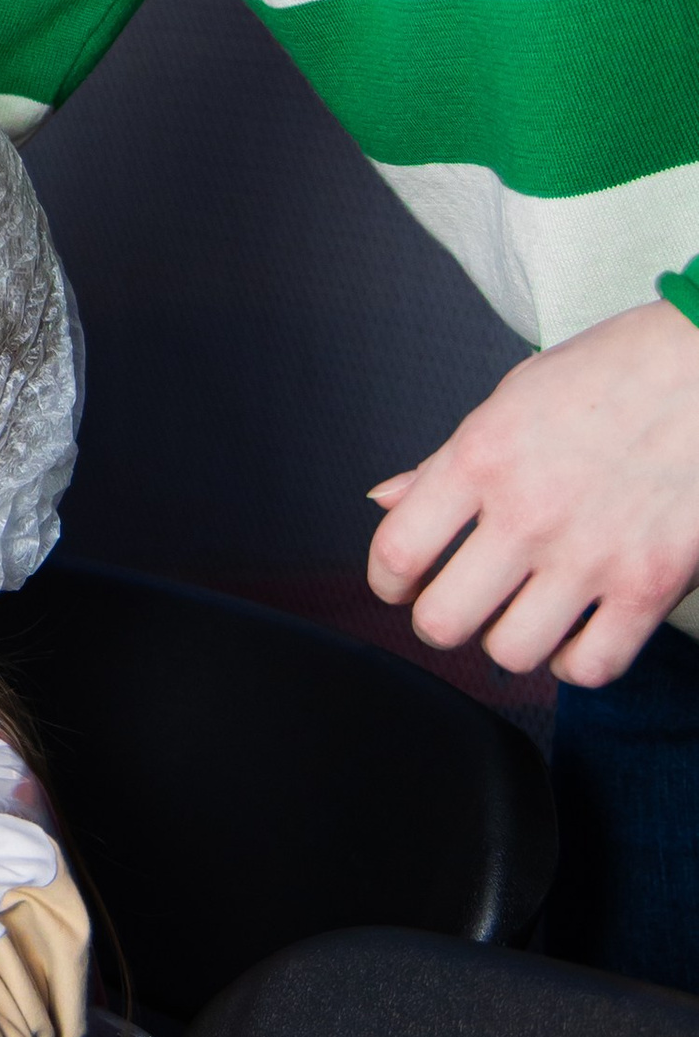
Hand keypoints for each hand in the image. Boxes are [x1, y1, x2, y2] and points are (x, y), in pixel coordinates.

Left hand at [368, 300, 698, 683]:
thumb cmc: (620, 370)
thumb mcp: (515, 395)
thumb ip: (446, 461)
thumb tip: (386, 501)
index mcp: (483, 456)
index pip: (397, 552)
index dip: (388, 581)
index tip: (402, 583)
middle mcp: (530, 511)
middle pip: (442, 621)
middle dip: (442, 617)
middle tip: (462, 600)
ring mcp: (592, 554)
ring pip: (511, 653)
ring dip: (509, 639)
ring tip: (524, 610)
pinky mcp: (651, 584)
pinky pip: (590, 666)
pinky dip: (575, 661)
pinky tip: (575, 630)